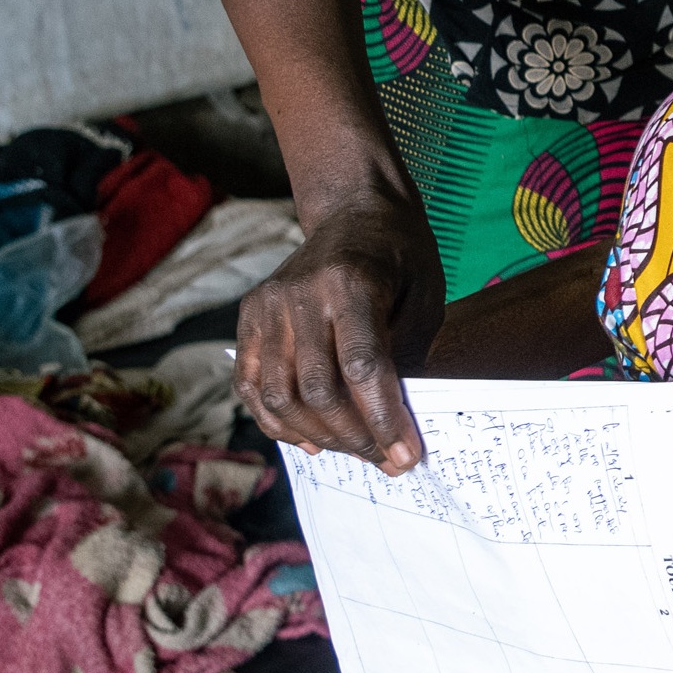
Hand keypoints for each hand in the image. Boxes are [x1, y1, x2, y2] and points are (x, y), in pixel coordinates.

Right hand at [236, 187, 442, 472]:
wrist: (355, 211)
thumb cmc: (400, 257)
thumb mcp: (423, 299)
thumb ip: (406, 357)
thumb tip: (394, 426)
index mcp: (350, 283)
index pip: (362, 368)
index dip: (382, 420)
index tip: (406, 457)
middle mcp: (299, 294)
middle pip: (317, 390)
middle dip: (355, 437)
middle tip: (386, 461)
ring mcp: (266, 306)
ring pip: (279, 395)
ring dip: (319, 435)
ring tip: (354, 450)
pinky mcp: (248, 316)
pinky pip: (251, 384)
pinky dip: (277, 421)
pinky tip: (311, 438)